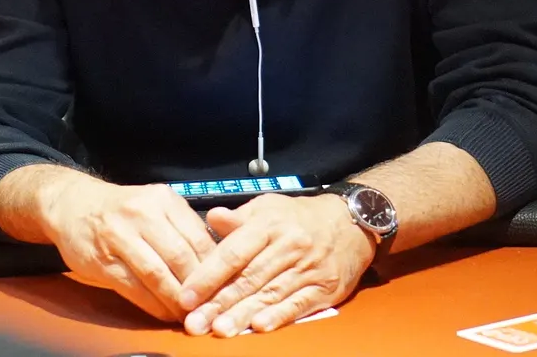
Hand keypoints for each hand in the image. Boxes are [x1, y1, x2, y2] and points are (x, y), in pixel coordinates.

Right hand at [38, 175, 217, 321]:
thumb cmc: (121, 211)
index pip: (199, 238)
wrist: (72, 205)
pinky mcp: (102, 260)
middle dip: (198, 288)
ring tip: (188, 314)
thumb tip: (216, 264)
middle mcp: (141, 213)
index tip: (224, 287)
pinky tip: (164, 311)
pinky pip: (134, 288)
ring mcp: (119, 236)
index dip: (215, 268)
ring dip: (176, 300)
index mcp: (162, 199)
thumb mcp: (155, 205)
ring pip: (158, 275)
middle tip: (209, 305)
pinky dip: (153, 304)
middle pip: (181, 257)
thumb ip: (183, 228)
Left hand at [177, 193, 370, 336]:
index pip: (234, 252)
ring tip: (220, 330)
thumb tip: (212, 217)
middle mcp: (288, 246)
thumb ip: (238, 217)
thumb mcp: (268, 207)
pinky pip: (298, 304)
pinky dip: (279, 317)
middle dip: (219, 303)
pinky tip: (260, 328)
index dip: (208, 275)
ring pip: (270, 294)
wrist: (350, 222)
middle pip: (249, 278)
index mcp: (269, 224)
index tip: (187, 295)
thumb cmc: (299, 217)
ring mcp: (307, 268)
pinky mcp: (324, 288)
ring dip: (243, 315)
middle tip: (195, 323)